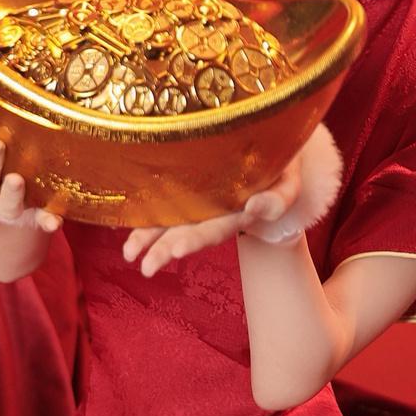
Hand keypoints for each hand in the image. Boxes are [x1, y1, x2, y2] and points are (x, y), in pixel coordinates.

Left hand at [122, 147, 307, 276]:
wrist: (271, 148)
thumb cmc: (282, 165)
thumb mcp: (289, 182)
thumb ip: (278, 200)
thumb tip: (254, 206)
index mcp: (238, 212)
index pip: (215, 230)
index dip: (196, 239)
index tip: (177, 250)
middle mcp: (214, 211)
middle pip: (188, 232)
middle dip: (165, 249)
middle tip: (146, 267)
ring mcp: (199, 201)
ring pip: (171, 220)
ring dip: (148, 236)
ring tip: (129, 252)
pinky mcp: (187, 187)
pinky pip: (164, 202)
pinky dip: (145, 213)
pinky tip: (126, 222)